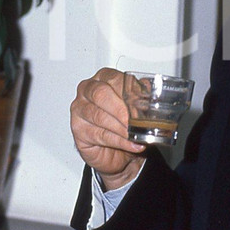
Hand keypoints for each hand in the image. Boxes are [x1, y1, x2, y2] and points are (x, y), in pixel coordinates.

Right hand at [70, 67, 145, 189]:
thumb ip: (142, 96)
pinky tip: (131, 144)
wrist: (116, 151)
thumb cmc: (124, 122)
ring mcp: (79, 109)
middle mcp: (87, 90)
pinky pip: (99, 135)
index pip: (114, 79)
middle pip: (101, 94)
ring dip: (121, 128)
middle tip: (136, 121)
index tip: (142, 105)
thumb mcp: (137, 107)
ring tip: (136, 135)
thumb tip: (151, 92)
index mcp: (103, 77)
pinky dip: (119, 141)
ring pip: (99, 116)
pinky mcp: (77, 129)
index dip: (129, 92)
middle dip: (122, 110)